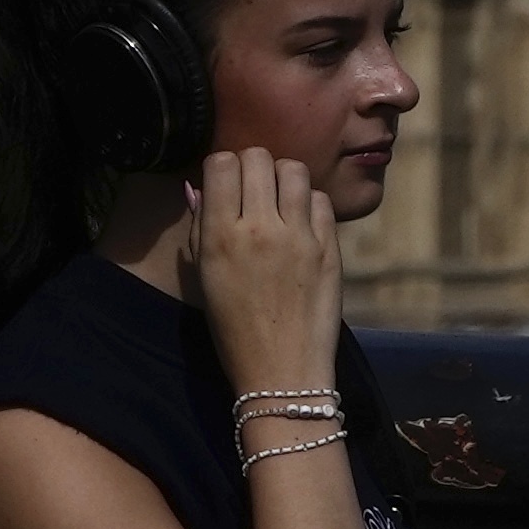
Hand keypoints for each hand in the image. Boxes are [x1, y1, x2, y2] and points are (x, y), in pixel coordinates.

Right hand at [183, 145, 344, 405]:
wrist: (282, 372)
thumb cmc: (234, 330)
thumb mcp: (204, 278)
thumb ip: (200, 228)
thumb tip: (200, 187)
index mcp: (219, 236)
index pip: (221, 163)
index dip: (222, 167)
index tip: (226, 184)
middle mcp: (258, 228)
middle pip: (257, 156)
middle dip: (252, 166)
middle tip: (254, 190)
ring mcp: (298, 236)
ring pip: (294, 169)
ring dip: (283, 179)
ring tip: (280, 201)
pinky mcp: (329, 247)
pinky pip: (321, 200)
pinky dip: (309, 204)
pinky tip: (302, 224)